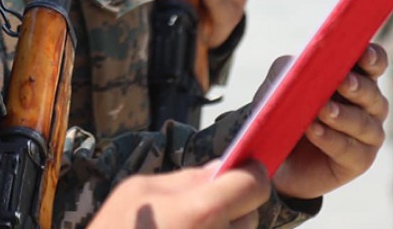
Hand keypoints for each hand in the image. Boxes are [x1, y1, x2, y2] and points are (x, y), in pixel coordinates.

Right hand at [88, 160, 270, 228]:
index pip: (254, 186)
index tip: (244, 169)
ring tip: (186, 228)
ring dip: (222, 228)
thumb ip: (184, 178)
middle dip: (233, 206)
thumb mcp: (138, 190)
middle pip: (250, 216)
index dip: (250, 174)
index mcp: (202, 211)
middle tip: (200, 207)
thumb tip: (218, 169)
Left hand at [270, 45, 388, 200]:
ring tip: (321, 110)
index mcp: (356, 78)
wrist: (272, 154)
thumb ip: (294, 68)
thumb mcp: (282, 82)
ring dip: (343, 115)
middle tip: (342, 82)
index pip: (374, 64)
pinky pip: (350, 150)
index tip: (363, 55)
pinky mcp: (359, 161)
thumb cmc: (283, 109)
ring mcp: (367, 135)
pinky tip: (314, 130)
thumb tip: (305, 62)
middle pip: (373, 94)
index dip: (373, 58)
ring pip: (364, 124)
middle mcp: (368, 106)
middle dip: (358, 87)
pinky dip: (331, 139)